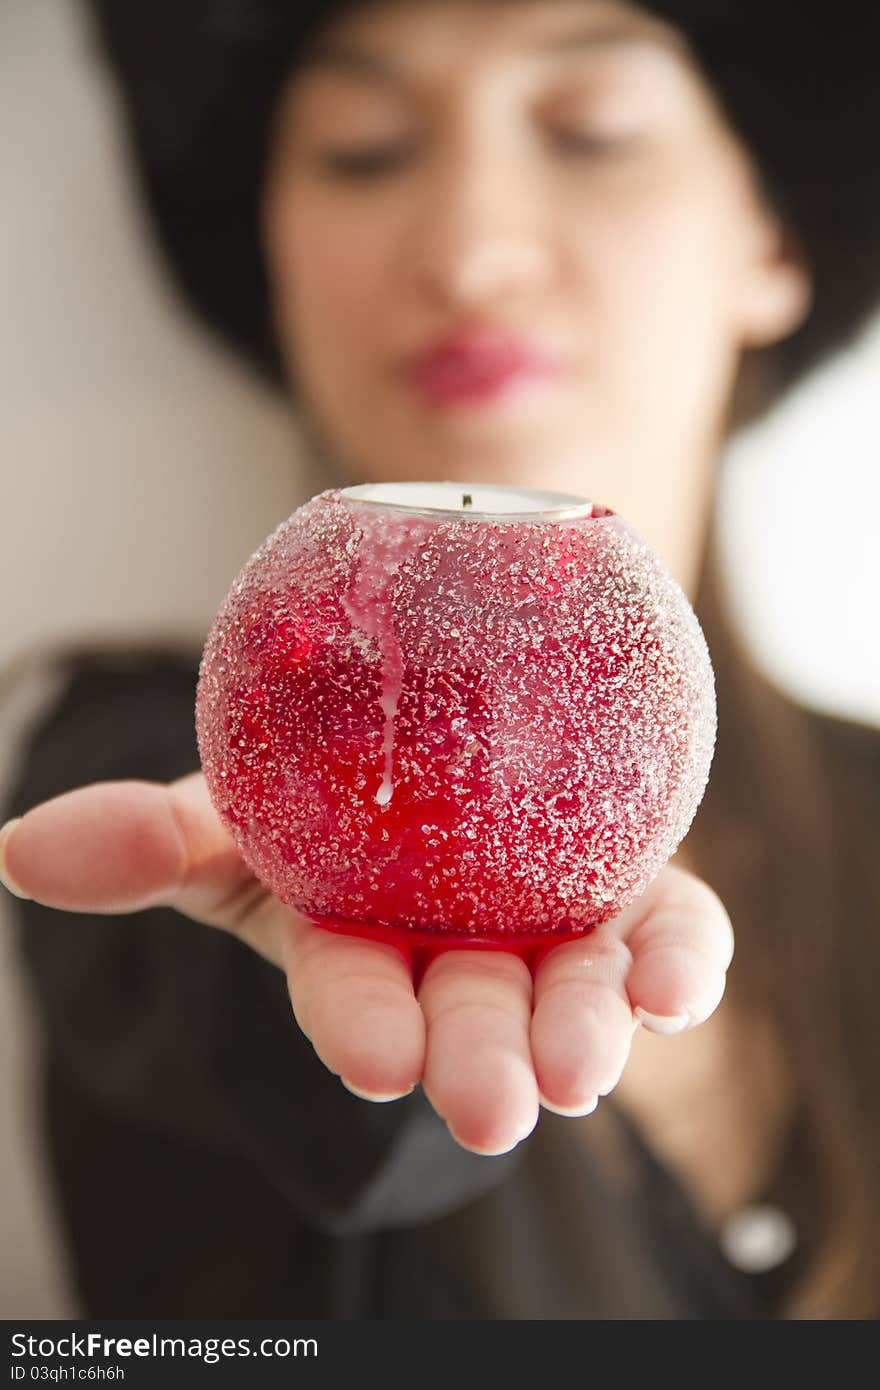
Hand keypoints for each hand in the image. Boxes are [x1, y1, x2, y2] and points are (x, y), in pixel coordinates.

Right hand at [0, 772, 732, 1154]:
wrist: (446, 717)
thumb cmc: (323, 791)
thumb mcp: (235, 808)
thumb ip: (149, 838)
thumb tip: (14, 850)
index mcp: (363, 948)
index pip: (358, 999)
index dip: (363, 1027)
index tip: (378, 1059)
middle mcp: (460, 956)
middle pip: (472, 1014)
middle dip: (480, 1059)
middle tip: (493, 1103)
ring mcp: (553, 928)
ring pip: (573, 991)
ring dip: (585, 1029)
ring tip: (587, 1063)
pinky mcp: (633, 895)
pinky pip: (669, 935)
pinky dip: (680, 964)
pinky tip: (679, 985)